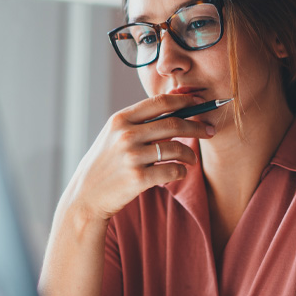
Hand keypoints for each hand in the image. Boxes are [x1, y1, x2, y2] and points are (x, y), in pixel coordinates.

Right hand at [62, 94, 216, 221]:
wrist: (86, 196)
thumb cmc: (105, 163)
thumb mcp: (114, 135)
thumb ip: (139, 122)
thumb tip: (175, 105)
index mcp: (120, 119)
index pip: (160, 102)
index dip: (184, 100)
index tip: (200, 102)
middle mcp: (126, 135)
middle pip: (174, 124)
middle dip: (197, 126)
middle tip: (209, 130)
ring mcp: (132, 157)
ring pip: (176, 149)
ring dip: (190, 154)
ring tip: (192, 159)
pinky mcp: (138, 179)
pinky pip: (172, 171)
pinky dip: (181, 171)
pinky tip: (179, 172)